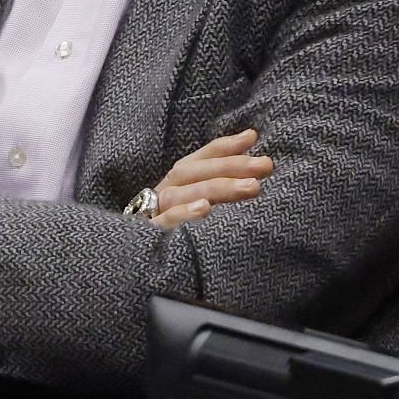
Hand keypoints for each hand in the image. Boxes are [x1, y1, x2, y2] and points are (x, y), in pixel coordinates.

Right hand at [150, 128, 273, 229]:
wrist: (132, 261)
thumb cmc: (177, 228)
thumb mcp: (196, 204)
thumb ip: (218, 185)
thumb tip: (252, 155)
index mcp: (176, 183)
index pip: (199, 159)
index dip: (224, 146)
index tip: (252, 137)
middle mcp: (165, 192)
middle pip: (192, 172)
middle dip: (230, 166)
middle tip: (265, 165)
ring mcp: (155, 213)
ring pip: (181, 194)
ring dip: (216, 188)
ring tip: (250, 187)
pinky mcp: (151, 235)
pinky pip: (165, 222)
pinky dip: (183, 213)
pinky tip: (204, 209)